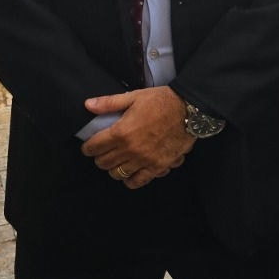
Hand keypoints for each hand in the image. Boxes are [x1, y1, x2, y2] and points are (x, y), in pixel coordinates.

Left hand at [80, 87, 195, 189]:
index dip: (88, 147)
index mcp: (121, 132)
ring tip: (118, 161)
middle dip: (99, 157)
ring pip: (117, 174)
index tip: (90, 146)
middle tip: (104, 151)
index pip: (93, 147)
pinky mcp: (157, 167)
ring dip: (114, 168)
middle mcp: (130, 150)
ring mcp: (144, 161)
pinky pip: (137, 181)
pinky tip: (132, 171)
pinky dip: (131, 179)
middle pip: (103, 163)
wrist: (190, 110)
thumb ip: (109, 103)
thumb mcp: (134, 97)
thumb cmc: (162, 101)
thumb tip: (88, 105)